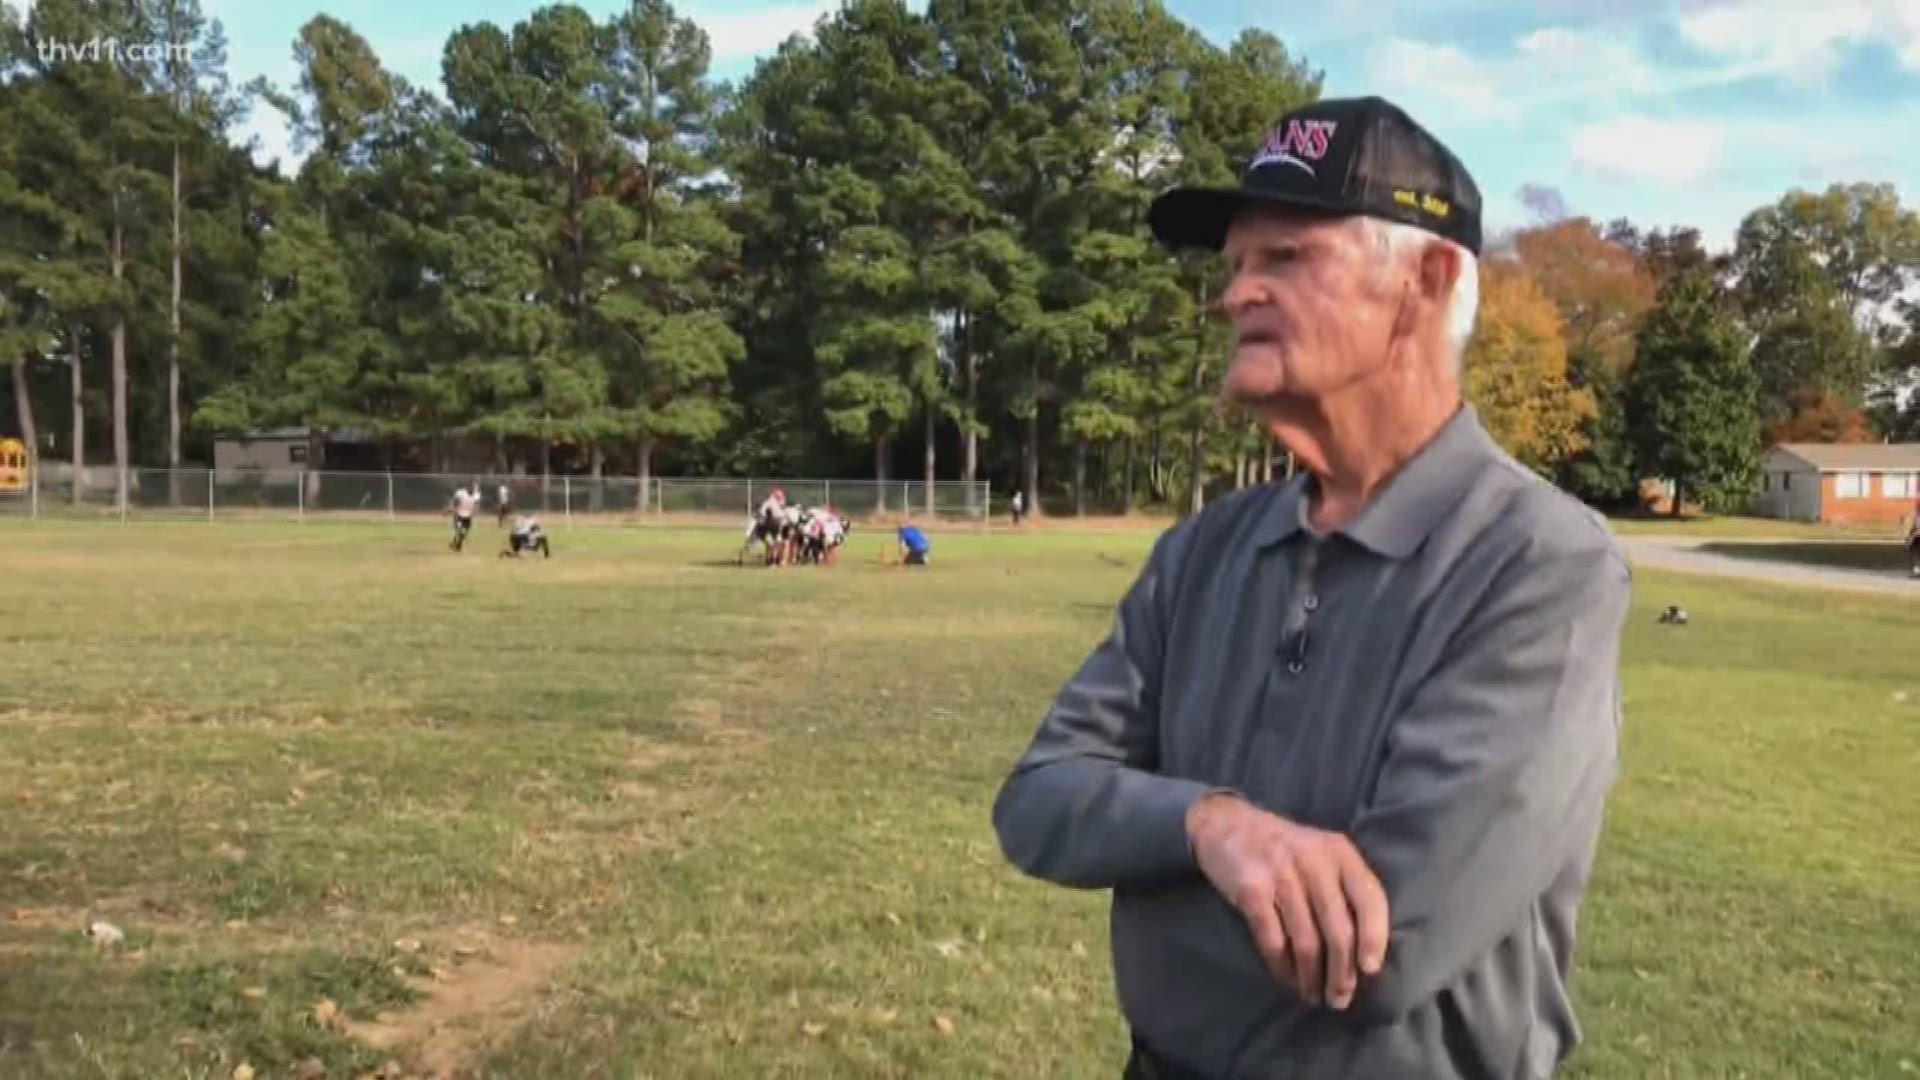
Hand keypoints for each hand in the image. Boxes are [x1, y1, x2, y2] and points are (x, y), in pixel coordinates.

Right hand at [1186, 793, 1388, 1009]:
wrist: (1226, 823)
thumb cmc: (1284, 849)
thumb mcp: (1320, 853)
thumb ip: (1343, 888)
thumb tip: (1362, 951)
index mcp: (1339, 851)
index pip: (1369, 898)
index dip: (1375, 937)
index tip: (1370, 970)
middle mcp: (1314, 860)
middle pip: (1337, 929)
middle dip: (1341, 972)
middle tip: (1339, 998)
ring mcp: (1281, 874)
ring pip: (1306, 940)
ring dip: (1311, 977)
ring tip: (1313, 996)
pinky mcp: (1251, 889)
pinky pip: (1273, 940)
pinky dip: (1282, 967)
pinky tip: (1287, 980)